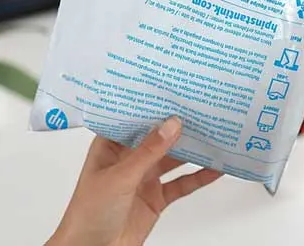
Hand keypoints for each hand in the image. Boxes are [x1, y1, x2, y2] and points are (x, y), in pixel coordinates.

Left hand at [49, 117, 221, 245]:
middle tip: (203, 110)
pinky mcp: (156, 198)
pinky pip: (182, 184)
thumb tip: (172, 124)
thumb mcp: (120, 177)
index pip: (135, 118)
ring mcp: (144, 179)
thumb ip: (148, 152)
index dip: (154, 105)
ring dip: (192, 150)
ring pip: (174, 159)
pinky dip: (199, 177)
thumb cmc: (88, 213)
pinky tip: (215, 168)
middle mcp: (128, 159)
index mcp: (111, 146)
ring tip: (215, 134)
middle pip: (159, 137)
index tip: (176, 91)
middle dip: (179, 126)